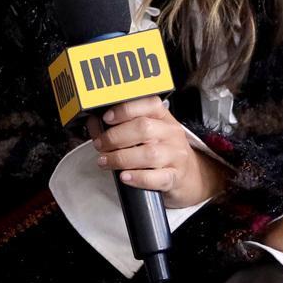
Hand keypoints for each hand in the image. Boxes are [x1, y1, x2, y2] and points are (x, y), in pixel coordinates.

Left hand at [87, 95, 228, 206]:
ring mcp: (175, 156)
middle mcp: (171, 134)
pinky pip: (157, 177)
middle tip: (101, 145)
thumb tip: (93, 122)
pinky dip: (137, 177)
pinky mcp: (175, 177)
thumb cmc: (159, 151)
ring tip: (106, 161)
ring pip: (149, 153)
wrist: (189, 176)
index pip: (149, 104)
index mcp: (163, 118)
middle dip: (115, 137)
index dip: (125, 110)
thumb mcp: (144, 134)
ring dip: (120, 158)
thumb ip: (118, 126)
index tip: (106, 118)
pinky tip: (124, 177)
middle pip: (144, 128)